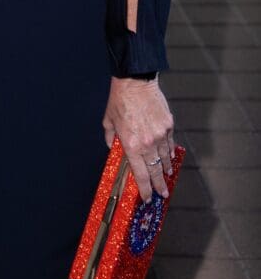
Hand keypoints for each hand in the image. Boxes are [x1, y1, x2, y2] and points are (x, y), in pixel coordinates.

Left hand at [103, 76, 174, 202]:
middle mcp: (147, 143)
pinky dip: (170, 152)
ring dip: (166, 169)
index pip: (140, 175)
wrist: (135, 81)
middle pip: (156, 171)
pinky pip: (170, 143)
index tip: (147, 197)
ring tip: (167, 177)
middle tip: (162, 194)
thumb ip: (111, 138)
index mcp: (131, 145)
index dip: (144, 189)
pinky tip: (170, 157)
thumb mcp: (109, 121)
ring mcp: (160, 135)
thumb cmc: (119, 100)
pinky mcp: (168, 125)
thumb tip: (113, 148)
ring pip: (165, 158)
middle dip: (159, 185)